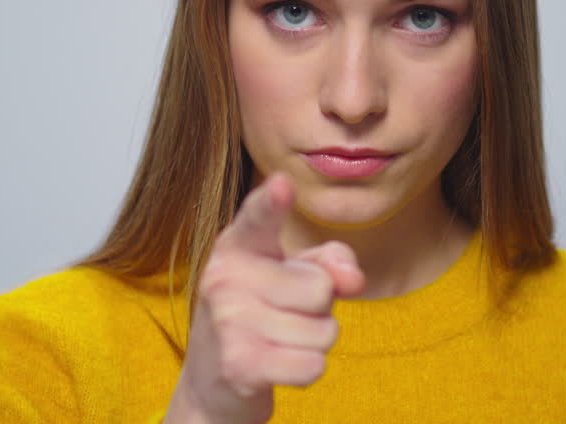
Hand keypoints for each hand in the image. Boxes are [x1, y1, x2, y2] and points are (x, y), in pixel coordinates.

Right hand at [163, 172, 365, 423]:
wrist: (213, 380)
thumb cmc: (263, 313)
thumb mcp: (295, 275)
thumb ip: (331, 261)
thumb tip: (353, 279)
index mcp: (238, 245)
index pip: (259, 217)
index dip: (272, 202)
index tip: (282, 184)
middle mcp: (224, 277)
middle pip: (321, 289)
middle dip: (319, 309)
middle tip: (285, 314)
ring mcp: (228, 322)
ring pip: (323, 332)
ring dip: (314, 342)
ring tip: (279, 339)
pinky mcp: (238, 365)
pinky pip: (312, 365)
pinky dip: (306, 369)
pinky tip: (278, 364)